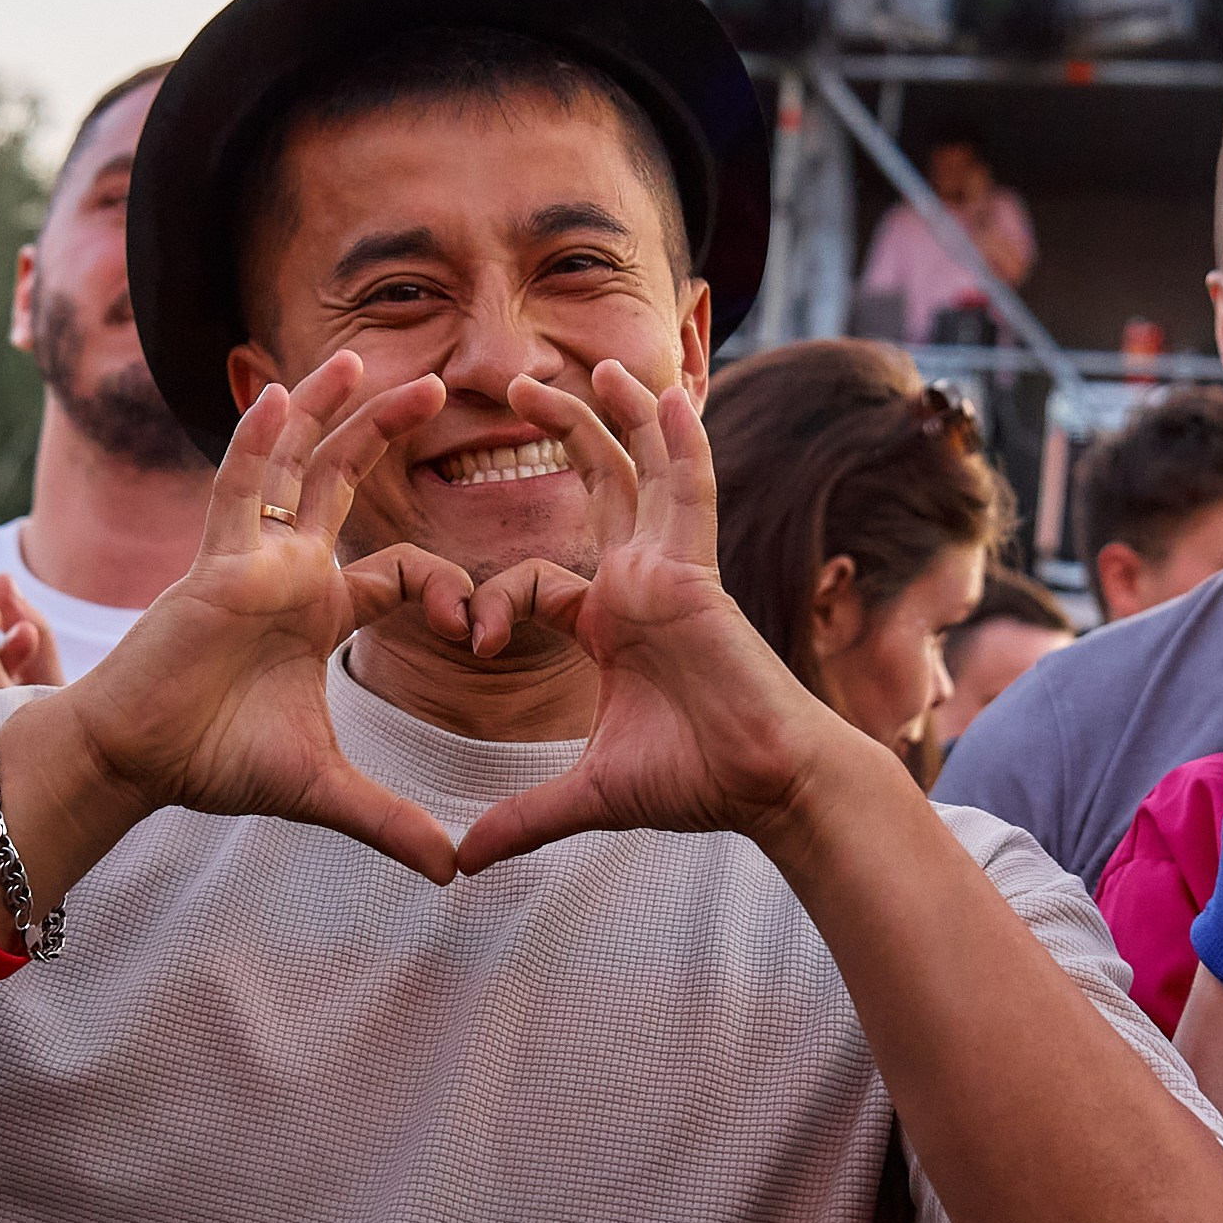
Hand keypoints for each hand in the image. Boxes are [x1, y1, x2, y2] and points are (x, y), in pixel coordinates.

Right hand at [67, 350, 471, 883]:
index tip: (480, 628)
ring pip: (294, 465)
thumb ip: (391, 823)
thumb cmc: (213, 763)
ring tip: (368, 357)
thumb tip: (454, 872)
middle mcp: (288, 571)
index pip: (398, 570)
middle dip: (386, 432)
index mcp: (320, 611)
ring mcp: (250, 559)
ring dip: (330, 411)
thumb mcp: (325, 792)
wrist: (136, 763)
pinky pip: (238, 486)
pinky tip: (281, 391)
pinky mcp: (215, 563)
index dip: (446, 588)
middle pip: (344, 482)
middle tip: (438, 386)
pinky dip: (257, 440)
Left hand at [456, 360, 843, 874]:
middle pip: (599, 489)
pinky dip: (679, 441)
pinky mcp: (695, 572)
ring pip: (642, 472)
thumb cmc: (693, 783)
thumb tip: (460, 863)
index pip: (537, 583)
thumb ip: (522, 819)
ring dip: (615, 415)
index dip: (493, 604)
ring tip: (587, 359)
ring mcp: (671, 571)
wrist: (763, 786)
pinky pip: (688, 491)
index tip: (470, 639)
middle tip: (516, 384)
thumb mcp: (585, 795)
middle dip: (564, 433)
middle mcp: (641, 584)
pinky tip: (666, 390)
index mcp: (612, 623)